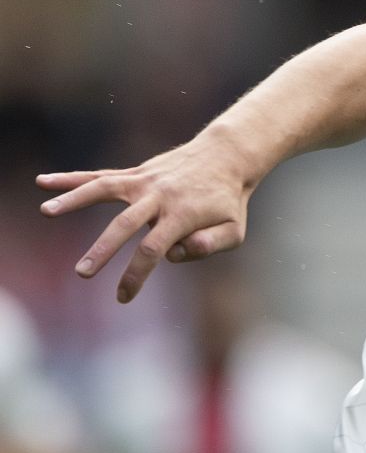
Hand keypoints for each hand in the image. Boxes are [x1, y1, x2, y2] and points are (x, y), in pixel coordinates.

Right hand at [37, 129, 257, 302]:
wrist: (226, 156)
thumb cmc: (229, 201)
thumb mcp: (234, 230)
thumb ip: (211, 245)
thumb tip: (177, 253)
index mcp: (183, 214)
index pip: (154, 249)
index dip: (136, 274)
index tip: (122, 296)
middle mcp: (159, 196)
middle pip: (125, 224)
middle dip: (103, 249)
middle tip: (82, 272)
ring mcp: (144, 182)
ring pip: (104, 190)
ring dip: (74, 200)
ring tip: (46, 211)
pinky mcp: (135, 174)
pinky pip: (101, 176)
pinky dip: (72, 179)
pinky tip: (43, 183)